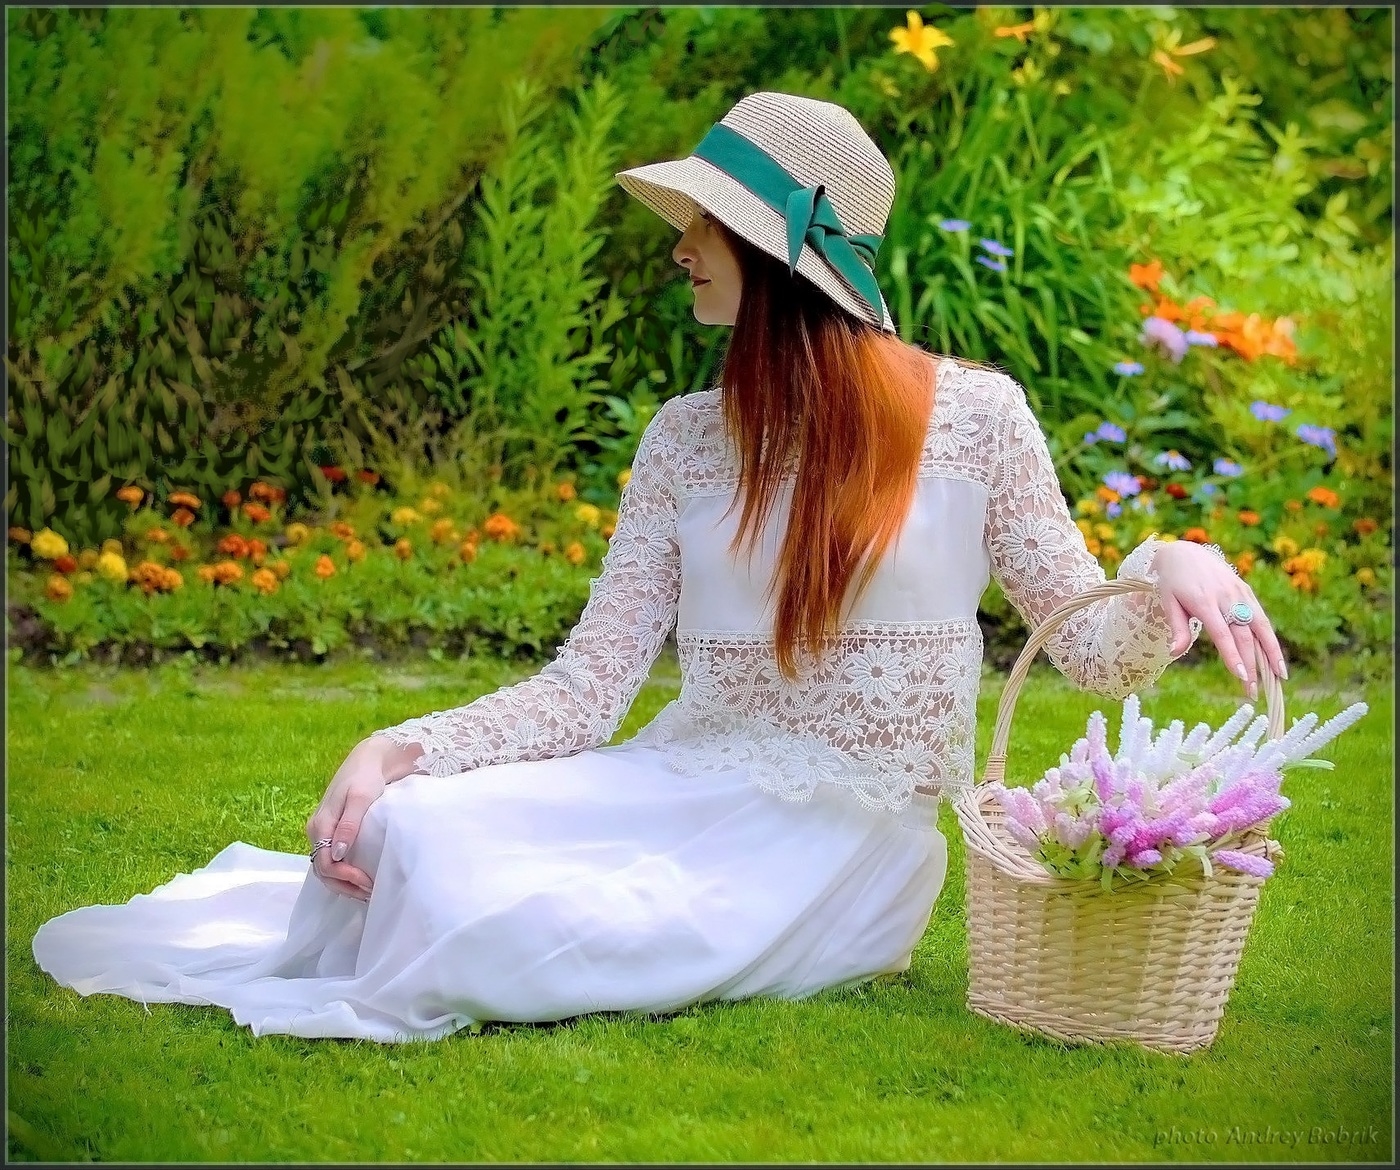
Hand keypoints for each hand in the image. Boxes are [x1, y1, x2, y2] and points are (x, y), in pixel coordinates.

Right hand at [305, 737, 405, 900]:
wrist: (368, 760)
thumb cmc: (365, 777)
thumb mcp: (360, 799)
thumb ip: (349, 825)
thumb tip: (338, 854)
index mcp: (320, 825)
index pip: (325, 863)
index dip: (344, 878)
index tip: (367, 883)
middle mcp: (316, 831)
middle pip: (323, 870)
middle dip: (344, 885)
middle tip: (369, 893)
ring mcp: (323, 832)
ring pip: (326, 867)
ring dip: (343, 883)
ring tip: (366, 891)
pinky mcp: (332, 831)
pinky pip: (331, 859)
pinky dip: (343, 873)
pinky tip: (359, 878)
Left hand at [1153, 540, 1286, 699]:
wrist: (1184, 552)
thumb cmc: (1172, 582)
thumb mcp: (1168, 602)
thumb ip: (1177, 628)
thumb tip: (1175, 653)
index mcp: (1204, 602)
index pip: (1222, 634)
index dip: (1233, 655)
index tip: (1241, 676)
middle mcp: (1226, 597)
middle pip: (1243, 635)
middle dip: (1251, 665)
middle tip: (1253, 691)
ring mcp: (1239, 593)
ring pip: (1260, 627)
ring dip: (1270, 653)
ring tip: (1279, 677)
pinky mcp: (1246, 591)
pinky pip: (1261, 617)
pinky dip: (1270, 638)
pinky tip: (1276, 657)